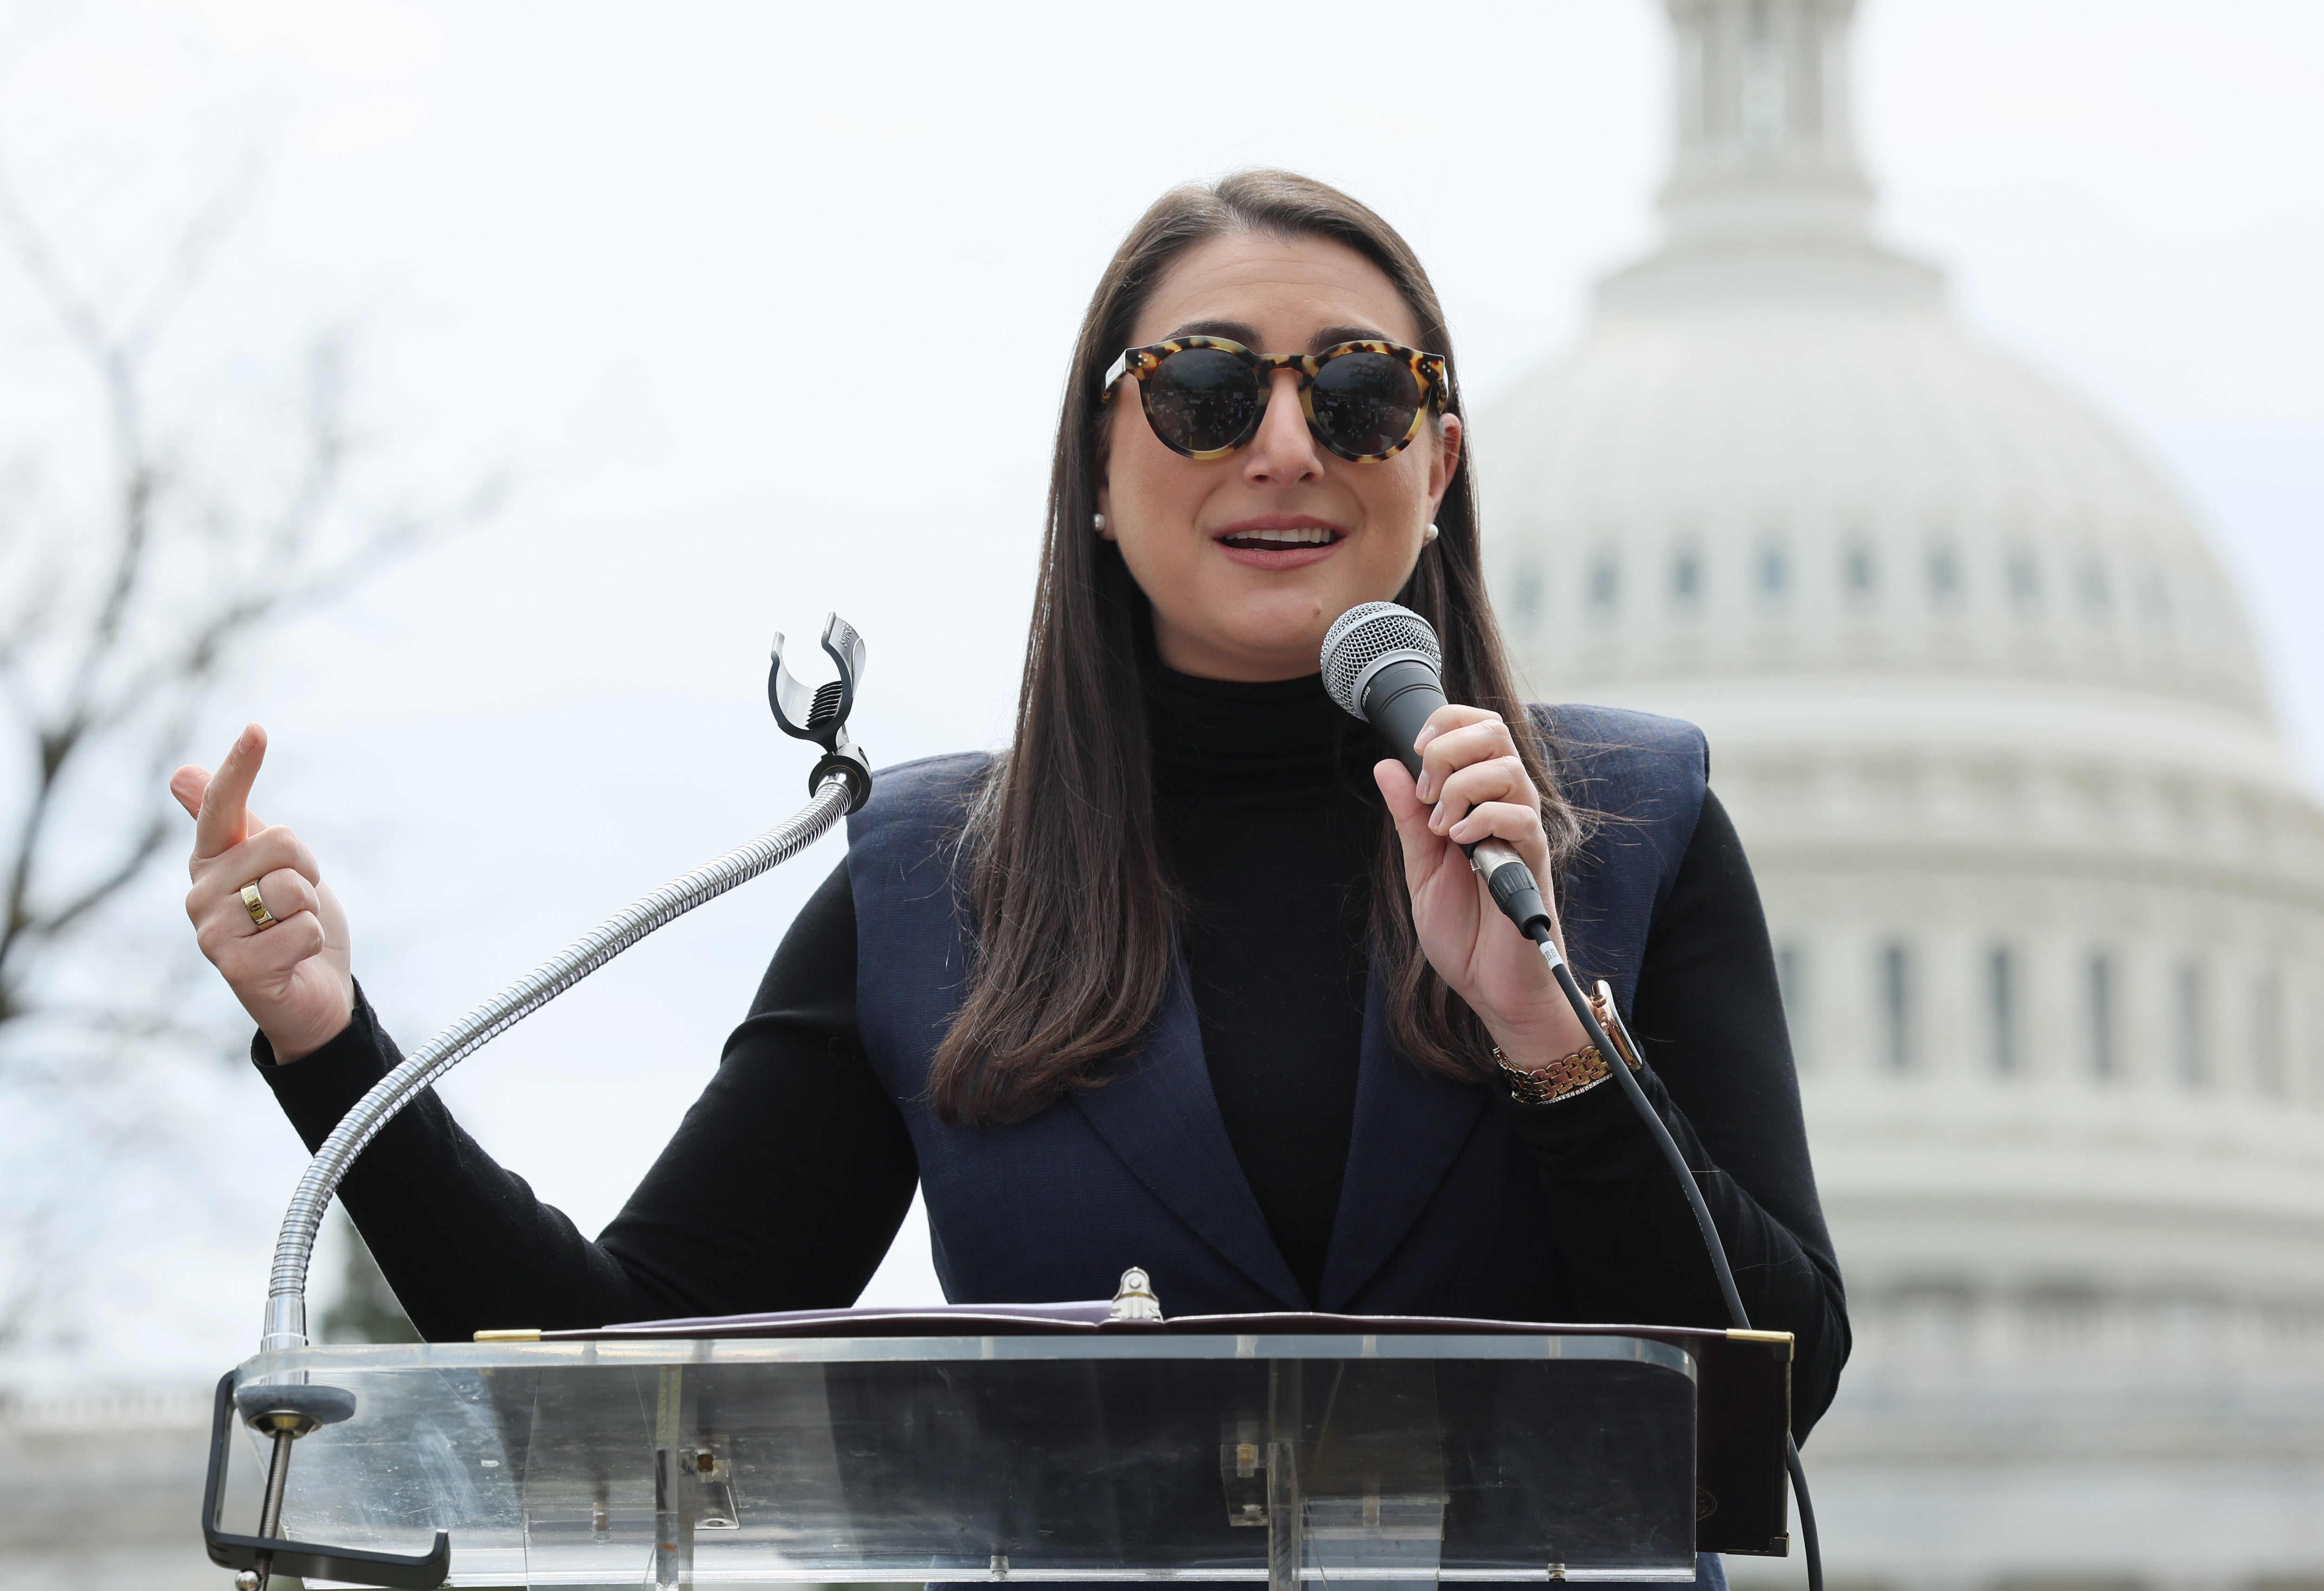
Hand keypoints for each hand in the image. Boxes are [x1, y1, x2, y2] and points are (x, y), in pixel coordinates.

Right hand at [172, 725, 353, 1062]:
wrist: (311, 996)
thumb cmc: (293, 926)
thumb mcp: (276, 867)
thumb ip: (238, 822)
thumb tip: (180, 773)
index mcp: (211, 861)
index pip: (219, 806)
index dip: (239, 767)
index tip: (257, 730)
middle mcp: (200, 892)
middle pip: (282, 842)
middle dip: (306, 873)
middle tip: (294, 905)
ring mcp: (210, 930)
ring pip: (292, 888)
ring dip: (307, 911)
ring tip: (288, 934)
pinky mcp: (231, 966)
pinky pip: (301, 928)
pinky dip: (309, 944)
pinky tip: (291, 960)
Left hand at [1373, 705, 1587, 1070]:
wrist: (1491, 987)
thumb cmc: (1465, 933)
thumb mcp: (1421, 869)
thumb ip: (1408, 818)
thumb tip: (1386, 767)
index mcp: (1478, 803)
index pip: (1477, 730)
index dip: (1446, 723)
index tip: (1416, 751)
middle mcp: (1505, 808)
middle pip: (1495, 732)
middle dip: (1450, 748)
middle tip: (1427, 791)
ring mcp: (1522, 833)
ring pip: (1509, 769)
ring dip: (1461, 788)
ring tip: (1442, 828)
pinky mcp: (1533, 862)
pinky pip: (1520, 818)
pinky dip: (1483, 819)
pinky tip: (1461, 843)